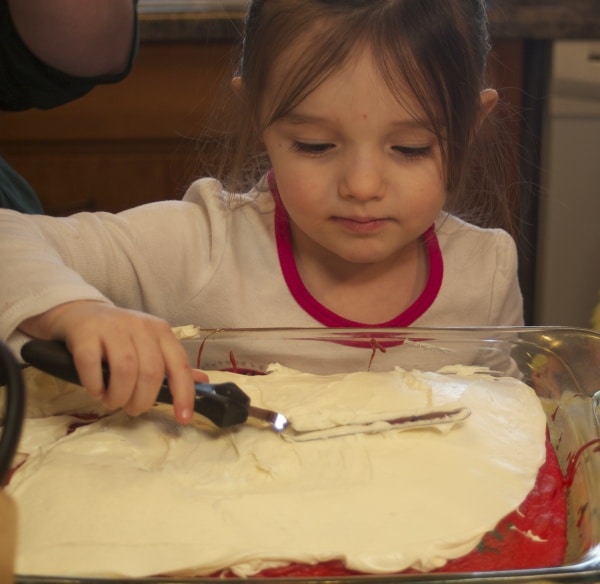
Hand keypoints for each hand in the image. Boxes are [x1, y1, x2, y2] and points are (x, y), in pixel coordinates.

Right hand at [19, 301, 205, 422]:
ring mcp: (112, 328)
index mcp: (161, 332)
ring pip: (125, 369)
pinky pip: (92, 364)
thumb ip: (172, 366)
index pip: (180, 365)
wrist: (81, 313)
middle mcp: (140, 327)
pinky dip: (95, 385)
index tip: (183, 418)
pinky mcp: (85, 333)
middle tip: (132, 409)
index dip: (184, 394)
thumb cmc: (120, 336)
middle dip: (143, 400)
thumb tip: (203, 383)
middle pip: (151, 371)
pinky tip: (95, 390)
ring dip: (119, 395)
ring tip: (113, 401)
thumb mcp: (150, 345)